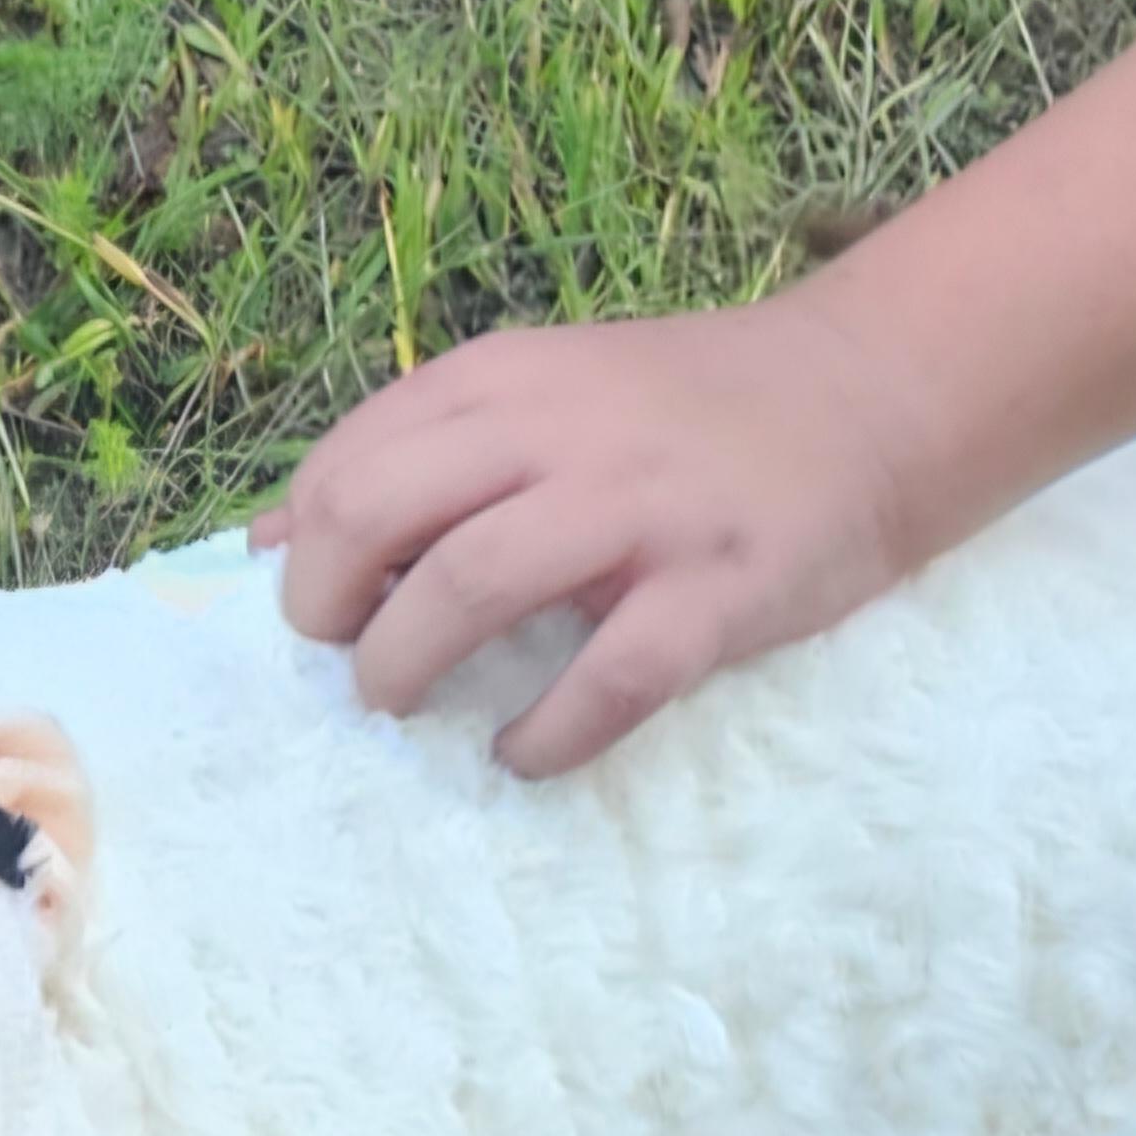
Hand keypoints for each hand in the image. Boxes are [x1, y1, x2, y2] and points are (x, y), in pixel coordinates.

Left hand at [254, 290, 927, 775]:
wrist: (872, 396)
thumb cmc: (684, 417)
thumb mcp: (538, 399)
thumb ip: (415, 455)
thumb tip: (263, 542)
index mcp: (505, 380)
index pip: (346, 461)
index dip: (305, 550)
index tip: (325, 606)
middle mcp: (561, 431)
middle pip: (377, 512)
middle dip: (328, 607)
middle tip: (350, 663)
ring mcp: (641, 509)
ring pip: (470, 585)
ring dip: (407, 666)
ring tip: (409, 708)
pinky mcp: (716, 589)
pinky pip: (608, 679)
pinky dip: (547, 735)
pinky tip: (523, 754)